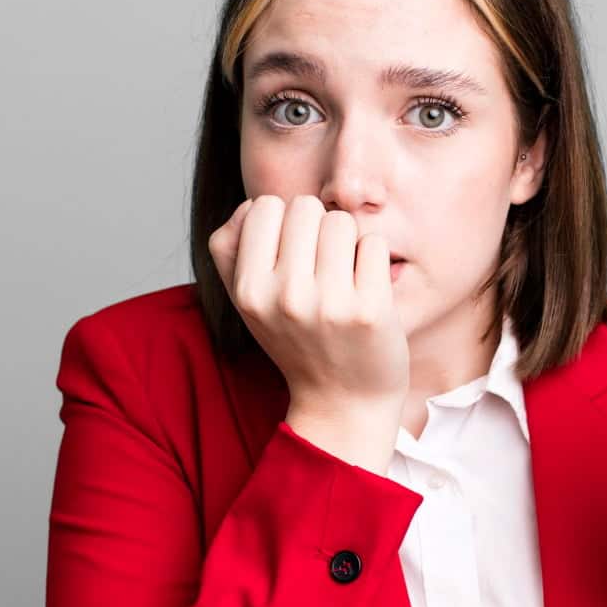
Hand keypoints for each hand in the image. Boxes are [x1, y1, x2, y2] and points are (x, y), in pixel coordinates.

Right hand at [207, 194, 409, 418]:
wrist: (343, 402)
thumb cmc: (297, 341)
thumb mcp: (249, 302)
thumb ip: (232, 249)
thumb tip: (251, 204)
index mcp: (248, 291)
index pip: (261, 206)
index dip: (281, 222)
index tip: (291, 255)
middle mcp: (283, 297)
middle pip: (304, 206)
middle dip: (316, 228)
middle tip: (321, 268)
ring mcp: (328, 304)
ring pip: (341, 221)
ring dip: (347, 243)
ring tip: (342, 280)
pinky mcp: (370, 310)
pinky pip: (374, 244)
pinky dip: (373, 260)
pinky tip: (365, 290)